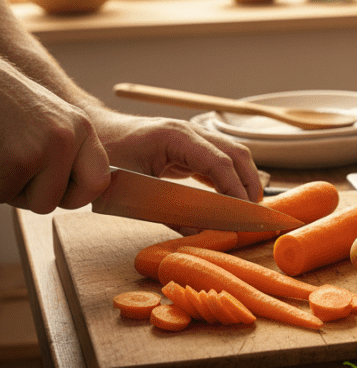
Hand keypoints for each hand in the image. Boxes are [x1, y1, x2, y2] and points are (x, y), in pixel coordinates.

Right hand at [0, 66, 110, 212]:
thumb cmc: (4, 106)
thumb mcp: (49, 121)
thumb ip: (68, 152)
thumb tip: (83, 193)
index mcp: (82, 129)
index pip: (98, 183)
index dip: (73, 195)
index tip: (53, 188)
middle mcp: (69, 138)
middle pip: (59, 201)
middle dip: (31, 194)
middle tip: (12, 161)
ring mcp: (44, 149)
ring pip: (33, 204)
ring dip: (10, 188)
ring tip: (3, 153)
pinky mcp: (17, 162)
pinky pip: (5, 196)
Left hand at [85, 106, 263, 203]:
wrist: (93, 134)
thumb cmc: (106, 159)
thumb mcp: (133, 190)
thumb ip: (167, 212)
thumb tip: (198, 234)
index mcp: (176, 136)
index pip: (219, 161)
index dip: (235, 187)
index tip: (243, 212)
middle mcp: (190, 132)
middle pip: (236, 153)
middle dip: (249, 183)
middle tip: (252, 213)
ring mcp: (192, 137)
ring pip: (233, 154)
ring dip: (244, 179)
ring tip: (247, 208)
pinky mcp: (190, 146)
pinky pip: (220, 159)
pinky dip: (231, 177)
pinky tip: (232, 196)